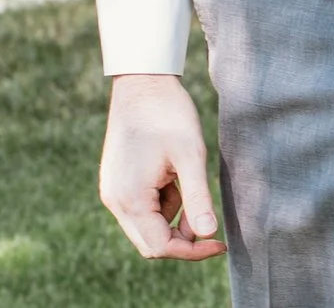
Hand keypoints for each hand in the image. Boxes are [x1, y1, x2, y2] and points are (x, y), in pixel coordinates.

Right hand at [99, 73, 225, 259]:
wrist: (143, 82)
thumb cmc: (168, 114)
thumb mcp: (191, 156)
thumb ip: (198, 198)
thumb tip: (210, 235)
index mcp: (129, 199)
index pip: (160, 247)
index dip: (192, 251)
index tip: (220, 243)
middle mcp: (115, 201)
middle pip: (151, 242)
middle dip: (183, 237)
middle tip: (211, 220)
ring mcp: (113, 191)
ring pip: (148, 224)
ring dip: (174, 213)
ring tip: (184, 175)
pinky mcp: (116, 181)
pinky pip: (142, 206)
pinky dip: (162, 200)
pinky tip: (171, 171)